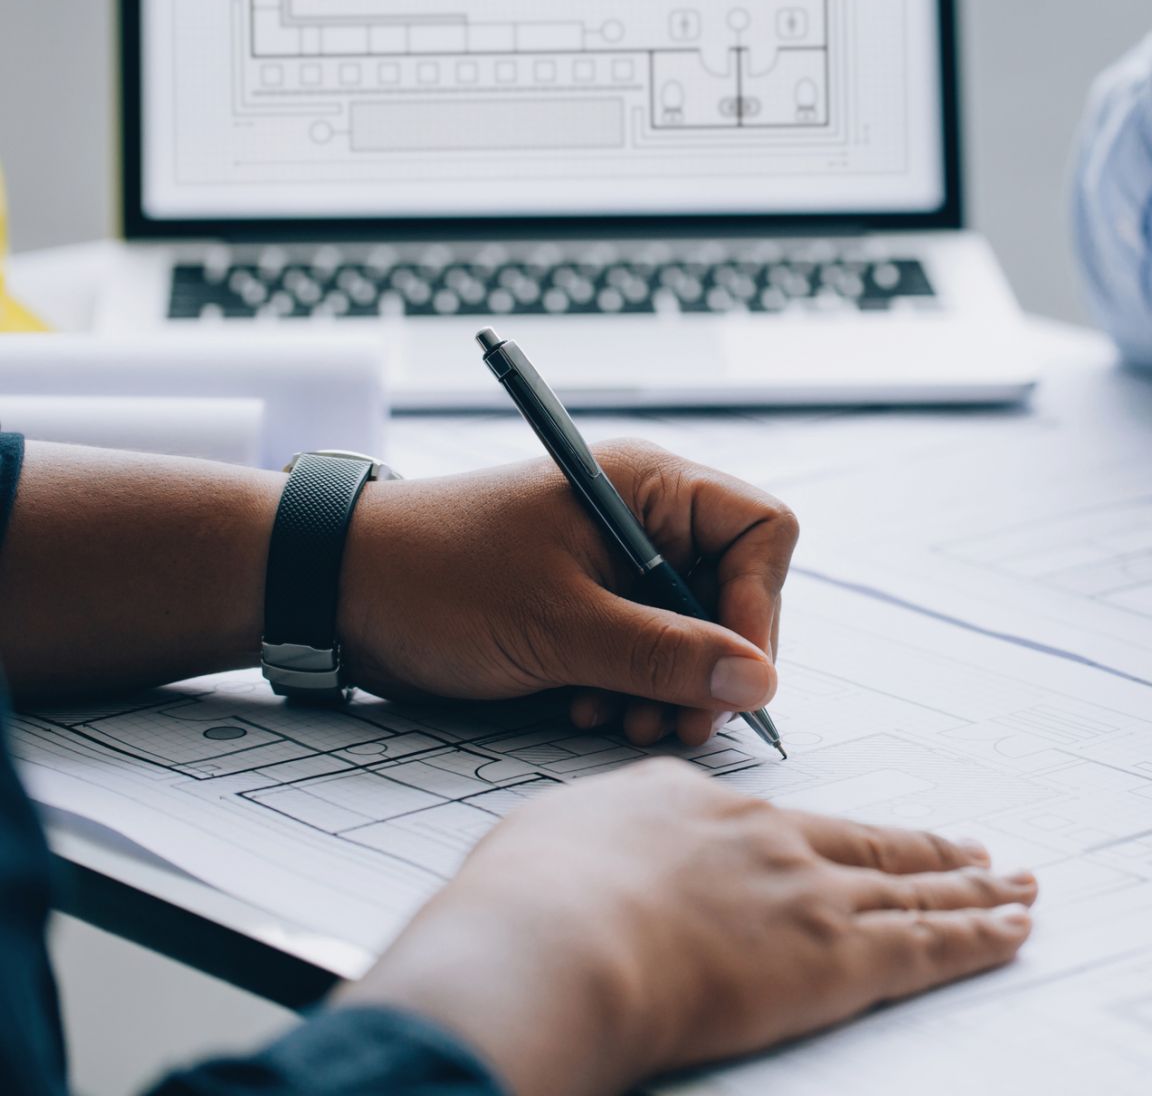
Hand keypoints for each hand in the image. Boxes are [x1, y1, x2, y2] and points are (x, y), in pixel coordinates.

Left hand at [340, 440, 798, 746]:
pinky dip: (631, 692)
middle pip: (734, 593)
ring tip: (621, 720)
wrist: (334, 595)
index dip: (758, 605)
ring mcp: (618, 568)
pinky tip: (586, 709)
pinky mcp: (590, 610)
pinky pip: (647, 656)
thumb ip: (665, 656)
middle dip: (710, 665)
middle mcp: (644, 521)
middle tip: (681, 721)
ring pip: (694, 635)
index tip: (733, 673)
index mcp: (647, 487)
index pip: (760, 532)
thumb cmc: (435, 580)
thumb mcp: (558, 625)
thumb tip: (758, 684)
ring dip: (669, 689)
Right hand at [340, 760, 1037, 1095]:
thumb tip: (594, 852)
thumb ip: (594, 841)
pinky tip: (1012, 931)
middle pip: (868, 845)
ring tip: (1017, 886)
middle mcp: (767, 839)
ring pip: (914, 891)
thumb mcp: (550, 839)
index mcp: (696, 808)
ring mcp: (808, 893)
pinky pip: (930, 944)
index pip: (780, 823)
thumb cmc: (526, 902)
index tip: (847, 840)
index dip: (825, 835)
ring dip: (974, 891)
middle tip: (974, 850)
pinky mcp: (837, 956)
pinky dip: (979, 937)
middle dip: (926, 851)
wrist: (554, 939)